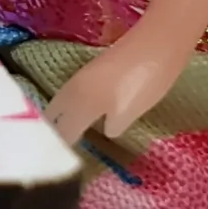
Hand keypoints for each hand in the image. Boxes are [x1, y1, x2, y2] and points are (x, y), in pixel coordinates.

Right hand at [45, 31, 189, 146]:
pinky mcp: (91, 71)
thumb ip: (111, 126)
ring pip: (58, 105)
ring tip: (60, 140)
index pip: (61, 133)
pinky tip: (77, 117)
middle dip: (49, 134)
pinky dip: (67, 110)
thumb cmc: (146, 80)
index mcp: (79, 103)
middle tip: (54, 154)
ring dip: (56, 121)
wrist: (158, 40)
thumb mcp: (130, 112)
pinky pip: (68, 97)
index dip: (59, 151)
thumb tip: (104, 129)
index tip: (60, 168)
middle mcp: (72, 90)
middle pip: (51, 116)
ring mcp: (80, 78)